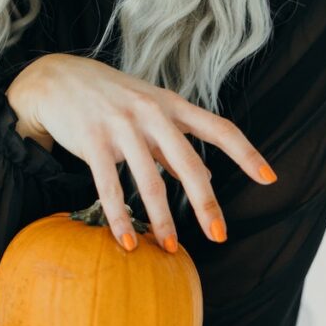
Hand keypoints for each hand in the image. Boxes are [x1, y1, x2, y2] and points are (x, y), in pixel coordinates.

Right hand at [13, 53, 276, 251]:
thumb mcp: (148, 109)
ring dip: (162, 219)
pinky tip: (127, 241)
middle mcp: (150, 112)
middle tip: (220, 236)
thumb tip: (207, 176)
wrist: (56, 77)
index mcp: (170, 104)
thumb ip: (176, 142)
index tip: (269, 178)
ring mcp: (121, 126)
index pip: (219, 128)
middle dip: (206, 203)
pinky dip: (120, 217)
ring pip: (149, 181)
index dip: (246, 153)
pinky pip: (110, 186)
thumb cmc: (109, 96)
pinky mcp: (92, 140)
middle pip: (188, 163)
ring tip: (171, 247)